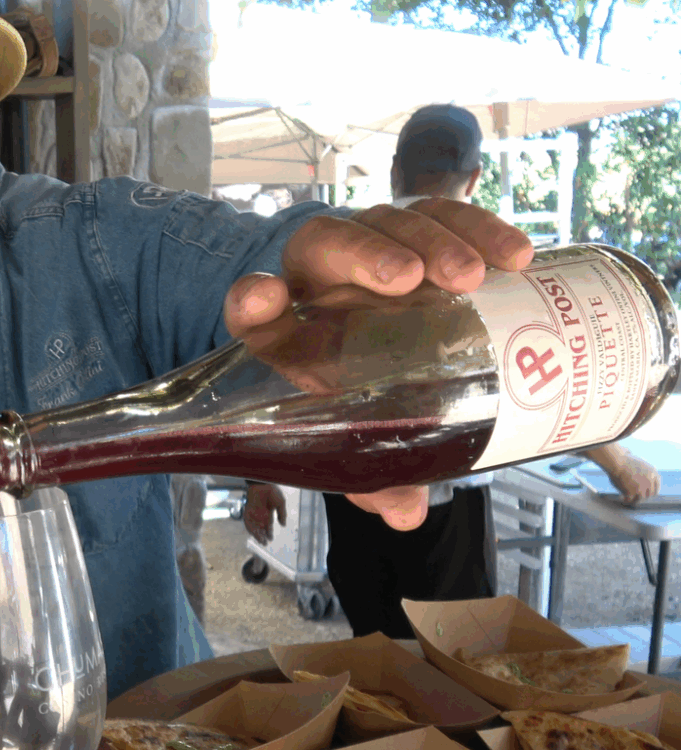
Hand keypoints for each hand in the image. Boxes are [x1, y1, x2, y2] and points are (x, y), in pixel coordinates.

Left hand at [222, 200, 532, 530]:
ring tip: (471, 276)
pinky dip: (480, 227)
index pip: (253, 308)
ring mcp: (370, 245)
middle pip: (327, 244)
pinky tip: (518, 259)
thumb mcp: (358, 436)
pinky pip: (445, 214)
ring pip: (390, 220)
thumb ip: (375, 476)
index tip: (263, 298)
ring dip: (432, 239)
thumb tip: (405, 513)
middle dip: (365, 254)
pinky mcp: (418, 229)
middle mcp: (321, 278)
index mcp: (287, 328)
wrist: (385, 343)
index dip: (252, 301)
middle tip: (409, 280)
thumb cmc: (356, 393)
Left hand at [243, 483, 285, 543]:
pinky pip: (247, 522)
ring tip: (260, 541)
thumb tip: (283, 525)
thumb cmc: (272, 491)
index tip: (270, 539)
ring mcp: (254, 513)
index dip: (269, 533)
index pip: (268, 526)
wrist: (262, 483)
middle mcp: (260, 515)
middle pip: (260, 528)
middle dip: (262, 536)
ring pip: (254, 527)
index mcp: (268, 513)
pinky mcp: (247, 511)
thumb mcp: (280, 503)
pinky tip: (253, 534)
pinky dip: (250, 528)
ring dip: (256, 534)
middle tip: (264, 544)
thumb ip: (282, 514)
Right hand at [583, 445, 660, 504]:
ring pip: (640, 498)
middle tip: (634, 497)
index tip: (644, 493)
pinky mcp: (632, 492)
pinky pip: (630, 500)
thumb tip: (638, 466)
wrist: (617, 461)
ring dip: (633, 499)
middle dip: (642, 496)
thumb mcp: (639, 463)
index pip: (656, 488)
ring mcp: (642, 487)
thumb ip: (642, 469)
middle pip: (649, 495)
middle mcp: (650, 481)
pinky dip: (625, 500)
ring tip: (625, 498)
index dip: (650, 492)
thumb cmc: (622, 459)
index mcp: (653, 473)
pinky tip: (620, 497)